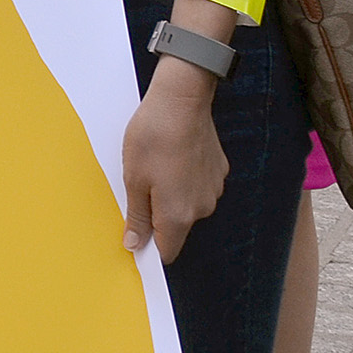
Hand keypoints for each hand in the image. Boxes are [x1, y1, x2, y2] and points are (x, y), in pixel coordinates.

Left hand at [120, 62, 228, 261]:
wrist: (182, 102)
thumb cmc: (152, 138)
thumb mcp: (133, 178)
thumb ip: (137, 216)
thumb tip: (134, 245)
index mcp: (179, 215)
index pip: (168, 251)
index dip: (149, 247)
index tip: (134, 237)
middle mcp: (202, 208)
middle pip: (176, 226)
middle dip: (156, 215)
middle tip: (137, 186)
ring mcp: (214, 190)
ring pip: (187, 205)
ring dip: (170, 194)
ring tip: (154, 166)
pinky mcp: (219, 172)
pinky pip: (197, 185)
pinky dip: (184, 178)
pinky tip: (171, 156)